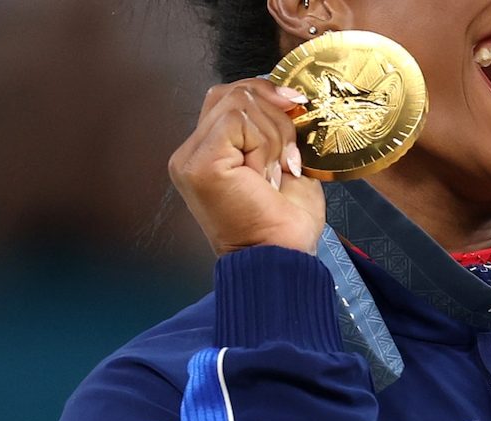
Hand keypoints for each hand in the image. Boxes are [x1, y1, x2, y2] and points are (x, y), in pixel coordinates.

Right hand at [169, 79, 324, 255]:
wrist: (281, 258)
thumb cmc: (285, 225)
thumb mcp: (284, 163)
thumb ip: (275, 128)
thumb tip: (289, 97)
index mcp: (211, 153)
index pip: (231, 97)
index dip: (267, 95)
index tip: (298, 110)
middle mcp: (193, 153)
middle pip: (233, 92)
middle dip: (276, 117)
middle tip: (288, 160)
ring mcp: (191, 157)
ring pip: (239, 104)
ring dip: (273, 138)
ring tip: (275, 175)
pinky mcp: (199, 162)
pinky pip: (237, 120)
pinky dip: (263, 145)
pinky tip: (265, 176)